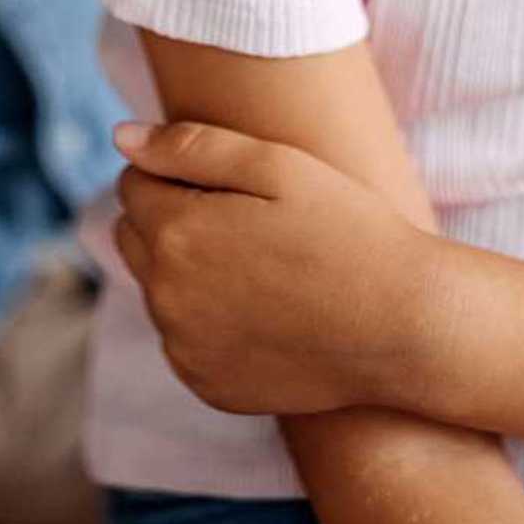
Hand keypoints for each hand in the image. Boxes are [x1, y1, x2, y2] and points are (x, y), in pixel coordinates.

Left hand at [113, 118, 436, 416]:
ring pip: (156, 288)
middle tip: (242, 215)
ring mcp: (185, 350)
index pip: (133, 184)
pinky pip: (182, 338)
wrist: (403, 325)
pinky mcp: (207, 386)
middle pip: (133, 236)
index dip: (175, 171)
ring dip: (186, 267)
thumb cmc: (346, 229)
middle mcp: (167, 299)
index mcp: (176, 234)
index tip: (229, 179)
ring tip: (258, 260)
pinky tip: (260, 306)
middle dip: (171, 216)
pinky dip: (205, 318)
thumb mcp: (275, 164)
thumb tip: (121, 138)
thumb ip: (188, 145)